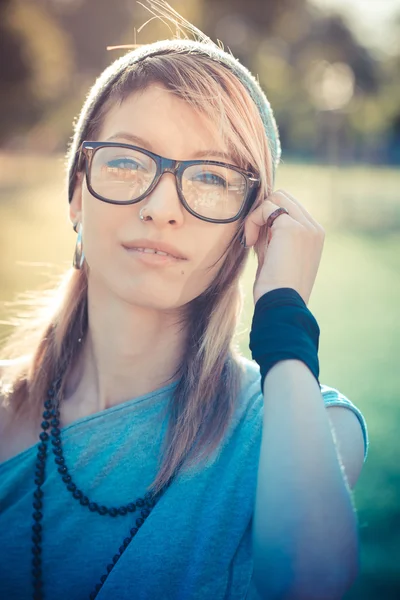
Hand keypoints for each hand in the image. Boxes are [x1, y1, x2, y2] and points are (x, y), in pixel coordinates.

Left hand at [242, 190, 325, 305]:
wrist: (282, 303)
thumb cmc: (275, 287)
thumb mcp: (276, 256)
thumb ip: (272, 236)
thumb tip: (258, 218)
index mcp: (315, 235)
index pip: (290, 207)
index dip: (268, 218)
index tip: (258, 241)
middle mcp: (314, 228)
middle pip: (283, 197)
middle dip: (263, 213)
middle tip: (253, 238)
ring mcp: (306, 226)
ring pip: (275, 198)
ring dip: (257, 216)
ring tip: (251, 240)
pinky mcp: (291, 227)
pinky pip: (266, 208)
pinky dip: (252, 221)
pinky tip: (250, 242)